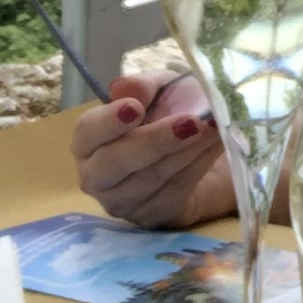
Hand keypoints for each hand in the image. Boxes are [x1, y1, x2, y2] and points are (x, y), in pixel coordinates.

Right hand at [69, 70, 234, 228]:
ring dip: (187, 150)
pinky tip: (215, 143)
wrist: (191, 148)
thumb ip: (142, 86)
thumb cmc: (165, 112)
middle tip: (191, 122)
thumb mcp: (158, 89)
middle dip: (155, 141)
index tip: (134, 108)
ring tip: (214, 126)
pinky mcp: (150, 216)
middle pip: (115, 164)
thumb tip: (123, 88)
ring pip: (152, 178)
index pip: (87, 132)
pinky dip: (199, 164)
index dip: (108, 122)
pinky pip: (175, 190)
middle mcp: (96, 176)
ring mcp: (121, 202)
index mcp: (88, 140)